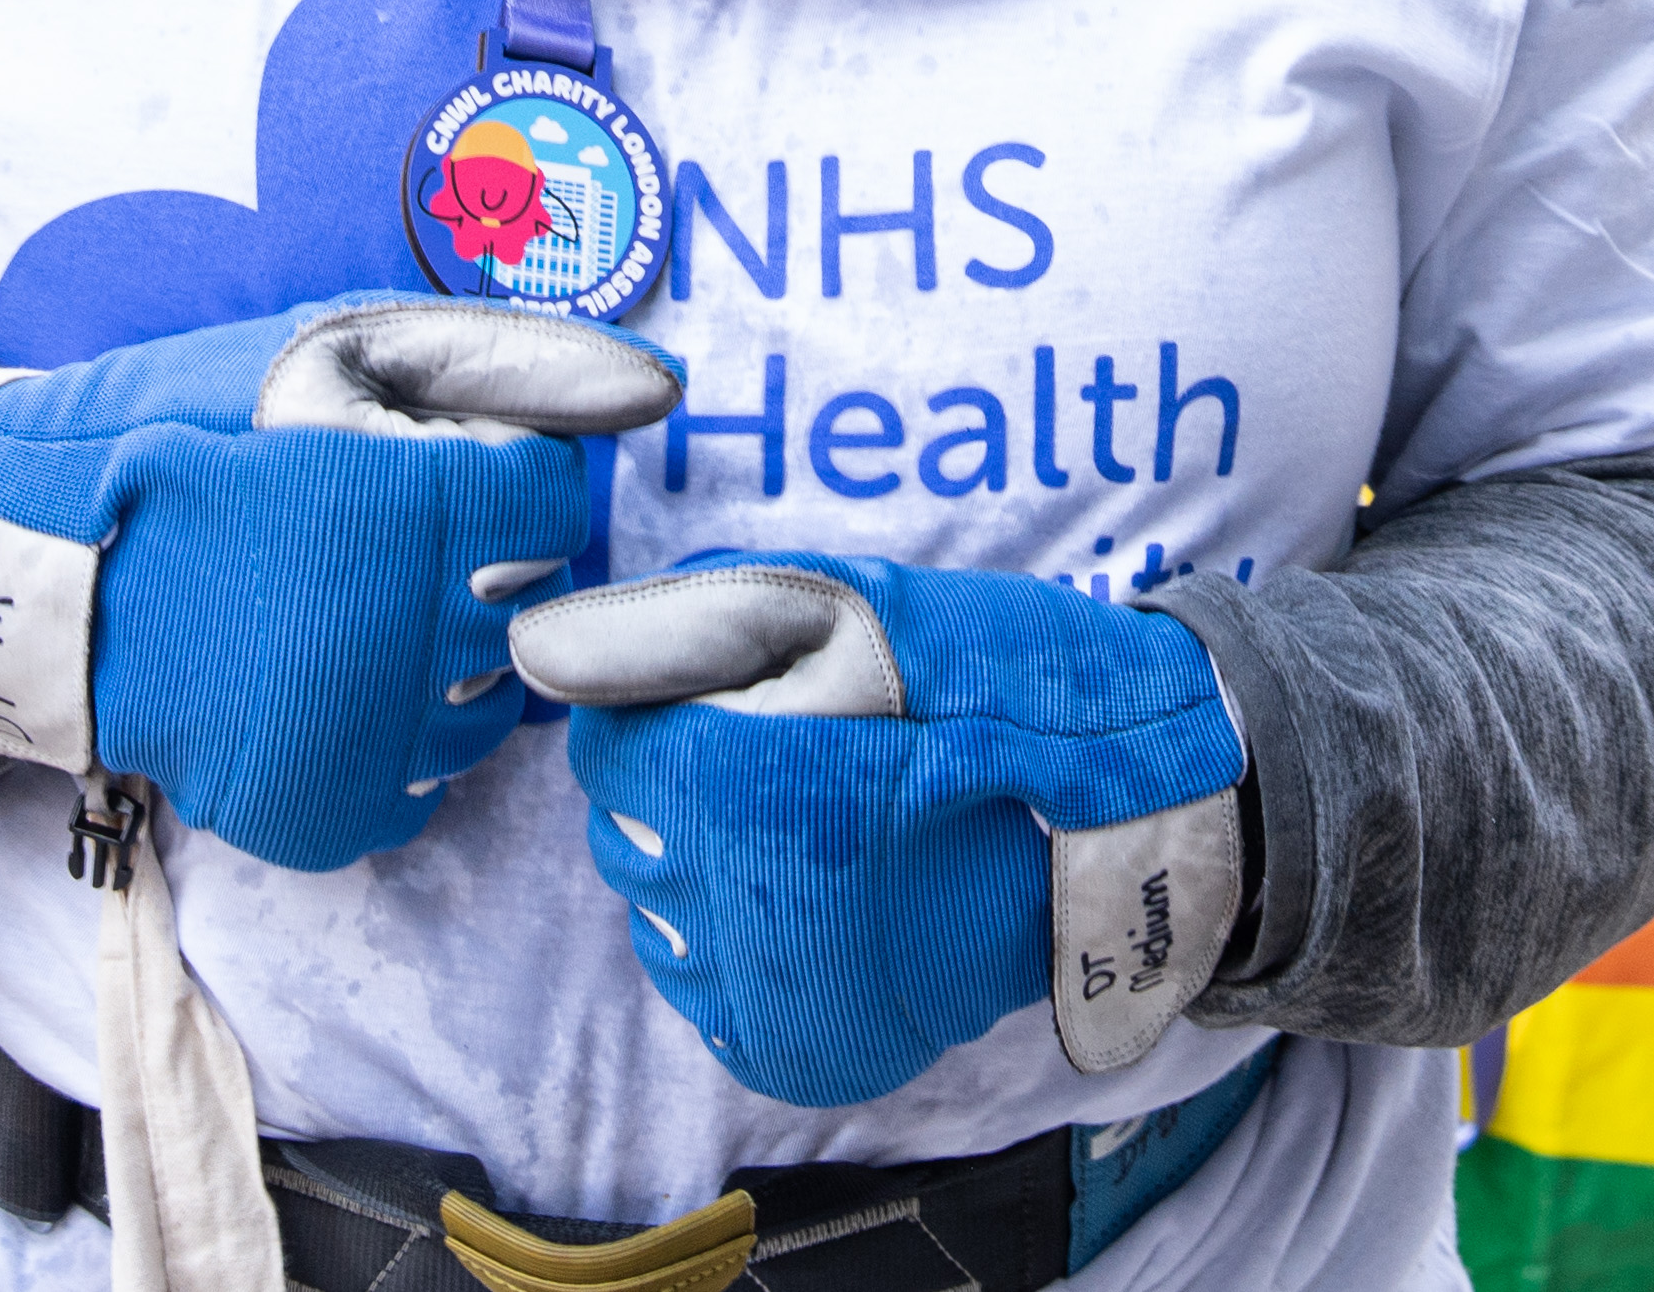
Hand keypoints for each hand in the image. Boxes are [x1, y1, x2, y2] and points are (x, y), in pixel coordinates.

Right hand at [0, 298, 679, 871]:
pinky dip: (384, 741)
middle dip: (480, 571)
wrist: (43, 573)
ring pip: (488, 711)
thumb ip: (507, 362)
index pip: (557, 503)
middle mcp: (405, 637)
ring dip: (443, 662)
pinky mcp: (327, 813)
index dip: (505, 478)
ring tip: (343, 617)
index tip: (439, 473)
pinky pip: (417, 788)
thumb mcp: (335, 353)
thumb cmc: (193, 438)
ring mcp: (366, 739)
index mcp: (415, 507)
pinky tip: (317, 686)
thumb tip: (656, 391)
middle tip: (380, 549)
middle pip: (537, 612)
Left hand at [515, 554, 1249, 1106]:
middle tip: (806, 763)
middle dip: (685, 786)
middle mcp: (718, 898)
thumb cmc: (989, 694)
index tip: (755, 696)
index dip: (669, 705)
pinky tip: (826, 901)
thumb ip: (684, 619)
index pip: (601, 742)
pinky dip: (748, 943)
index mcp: (718, 779)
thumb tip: (536, 648)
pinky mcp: (787, 1047)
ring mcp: (754, 988)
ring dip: (715, 866)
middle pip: (622, 829)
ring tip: (827, 833)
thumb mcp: (850, 605)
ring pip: (659, 910)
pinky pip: (706, 987)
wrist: (1117, 833)